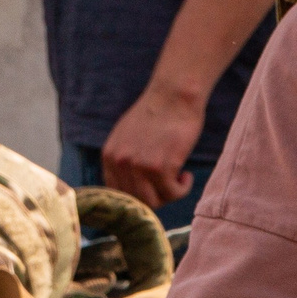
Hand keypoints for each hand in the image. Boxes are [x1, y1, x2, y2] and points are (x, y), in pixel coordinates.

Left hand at [101, 82, 206, 207]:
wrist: (174, 95)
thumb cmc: (158, 113)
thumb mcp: (128, 136)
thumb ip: (125, 159)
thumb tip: (132, 185)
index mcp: (109, 155)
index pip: (118, 194)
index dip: (139, 196)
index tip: (154, 190)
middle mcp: (120, 163)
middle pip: (136, 202)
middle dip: (156, 198)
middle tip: (169, 185)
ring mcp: (139, 166)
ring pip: (154, 202)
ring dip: (169, 195)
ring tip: (178, 180)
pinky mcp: (161, 167)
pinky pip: (173, 193)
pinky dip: (183, 188)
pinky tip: (186, 175)